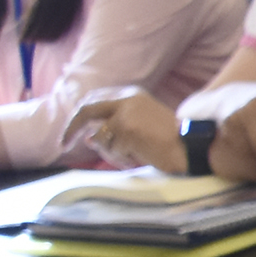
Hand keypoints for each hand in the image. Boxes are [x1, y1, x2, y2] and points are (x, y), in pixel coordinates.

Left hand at [70, 91, 185, 173]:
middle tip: (63, 144)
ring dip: (111, 153)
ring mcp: (124, 115)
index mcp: (133, 97)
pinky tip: (139, 158)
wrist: (192, 148)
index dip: (81, 117)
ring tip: (134, 157)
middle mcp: (127, 101)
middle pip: (86, 111)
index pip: (96, 102)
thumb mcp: (144, 126)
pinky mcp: (124, 131)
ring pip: (99, 139)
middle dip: (71, 128)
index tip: (74, 131)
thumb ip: (116, 127)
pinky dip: (121, 159)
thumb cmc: (173, 142)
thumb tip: (88, 138)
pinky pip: (110, 150)